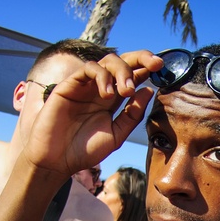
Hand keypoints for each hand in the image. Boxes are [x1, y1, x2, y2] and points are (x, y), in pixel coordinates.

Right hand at [24, 51, 162, 179]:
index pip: (133, 76)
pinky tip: (108, 94)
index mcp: (113, 100)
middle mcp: (100, 89)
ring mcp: (85, 85)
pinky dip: (102, 77)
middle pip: (123, 62)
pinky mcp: (69, 85)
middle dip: (141, 59)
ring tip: (127, 91)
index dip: (147, 68)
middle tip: (154, 66)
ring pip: (107, 62)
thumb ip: (132, 115)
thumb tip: (149, 90)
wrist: (56, 161)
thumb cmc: (84, 150)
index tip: (163, 68)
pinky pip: (88, 69)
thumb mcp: (116, 135)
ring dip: (122, 71)